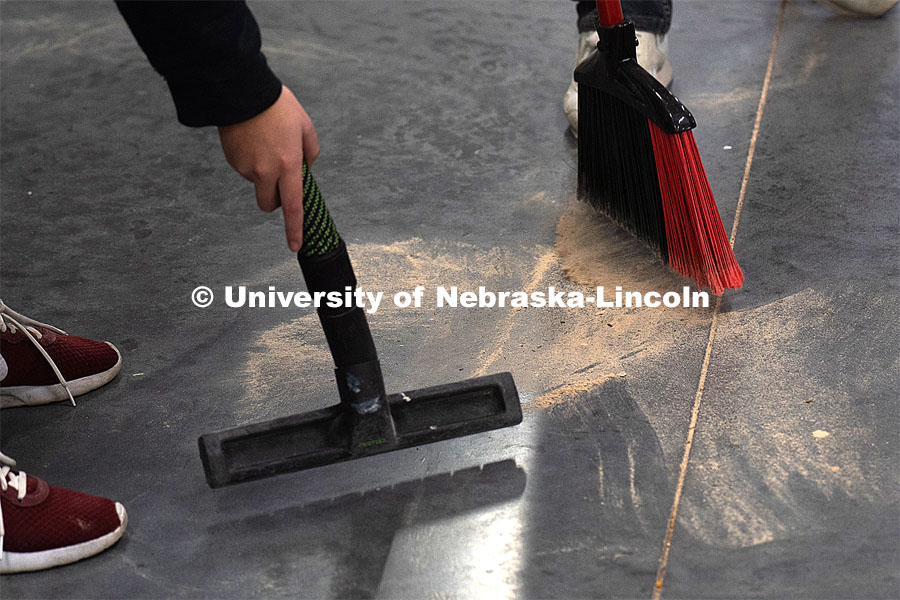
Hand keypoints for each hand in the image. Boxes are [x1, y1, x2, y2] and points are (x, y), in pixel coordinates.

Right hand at [217, 85, 318, 251]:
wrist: (242, 91)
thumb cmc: (278, 107)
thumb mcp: (305, 126)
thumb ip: (310, 152)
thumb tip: (305, 170)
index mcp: (289, 165)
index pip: (294, 206)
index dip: (295, 229)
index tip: (296, 246)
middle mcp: (266, 171)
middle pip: (269, 205)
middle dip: (275, 201)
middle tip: (280, 182)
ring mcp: (247, 168)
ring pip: (257, 183)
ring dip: (263, 174)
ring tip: (266, 143)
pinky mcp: (233, 160)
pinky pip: (245, 169)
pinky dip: (251, 161)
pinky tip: (253, 140)